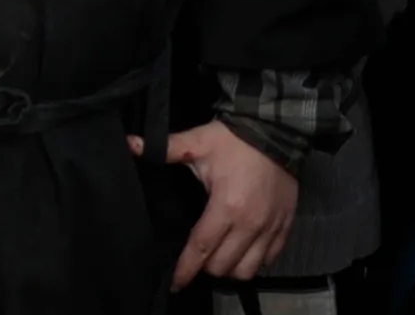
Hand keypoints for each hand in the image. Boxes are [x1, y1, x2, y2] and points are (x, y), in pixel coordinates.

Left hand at [130, 122, 297, 288]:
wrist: (276, 132)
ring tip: (218, 257)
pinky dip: (254, 262)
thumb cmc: (233, 140)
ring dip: (230, 268)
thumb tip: (129, 144)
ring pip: (248, 270)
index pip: (201, 247)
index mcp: (226, 206)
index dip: (186, 268)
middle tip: (195, 258)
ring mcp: (270, 229)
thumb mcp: (197, 142)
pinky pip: (269, 260)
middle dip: (205, 267)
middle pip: (223, 265)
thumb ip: (164, 149)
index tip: (175, 283)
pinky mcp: (285, 228)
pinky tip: (242, 251)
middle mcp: (250, 224)